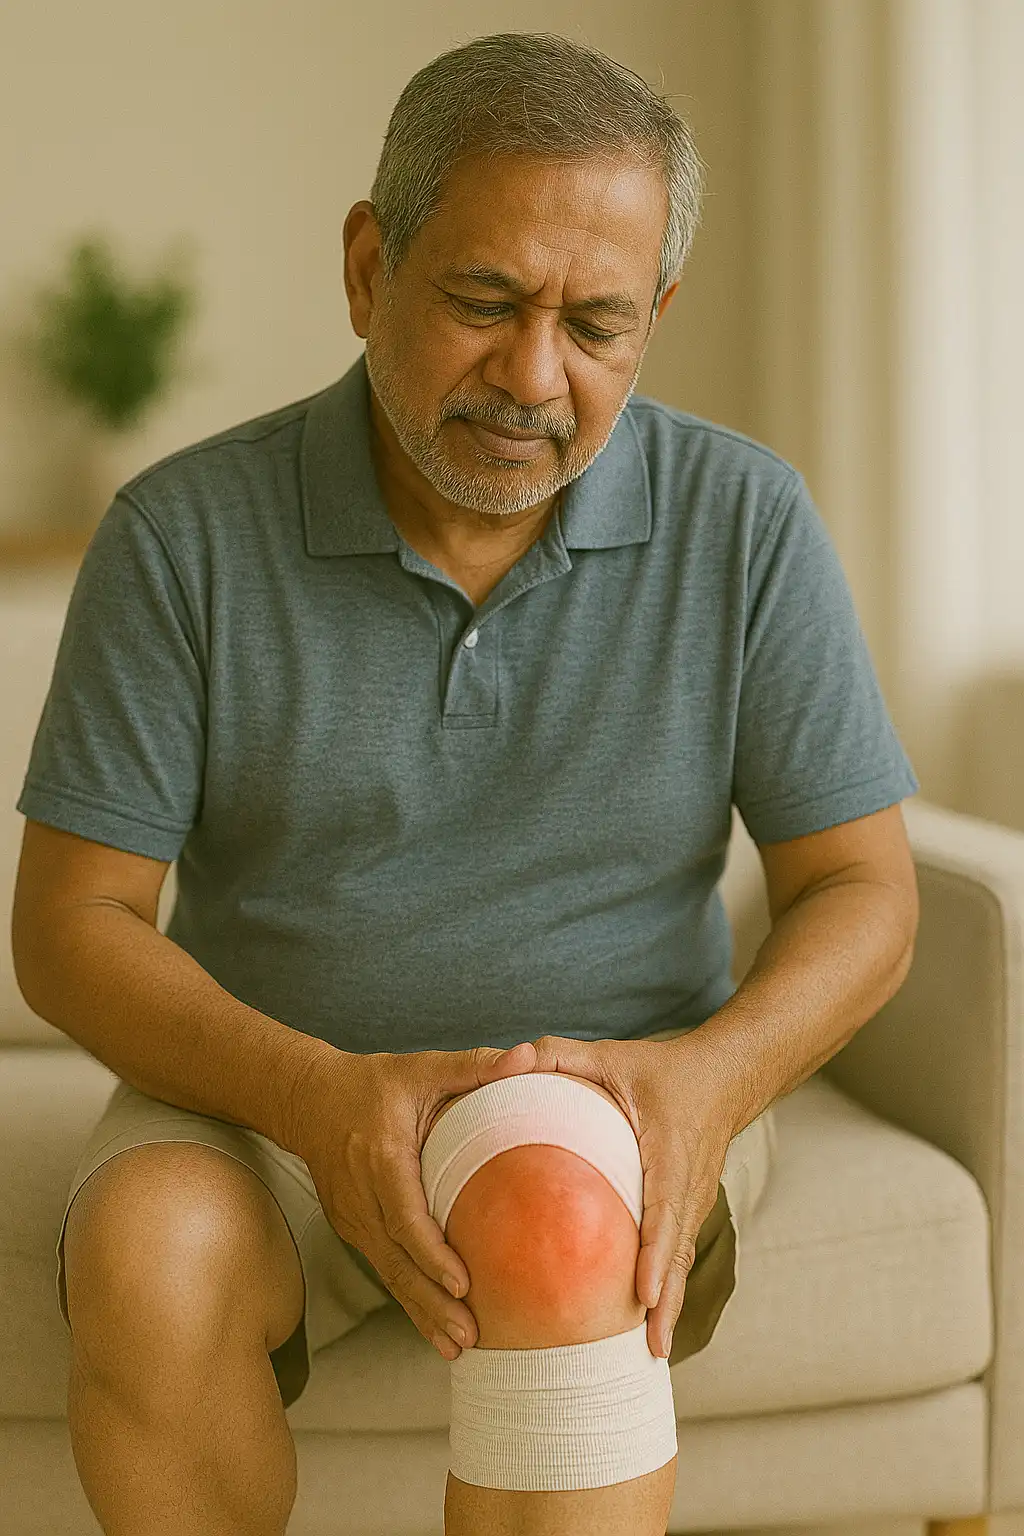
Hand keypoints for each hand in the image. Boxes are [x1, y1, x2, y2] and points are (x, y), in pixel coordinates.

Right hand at [291, 1039, 537, 1361]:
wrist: (308, 1100)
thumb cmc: (373, 1083)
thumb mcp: (422, 1067)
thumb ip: (475, 1066)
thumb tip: (528, 1055)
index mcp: (380, 1157)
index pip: (404, 1215)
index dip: (431, 1253)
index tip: (462, 1283)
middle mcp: (361, 1196)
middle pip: (396, 1260)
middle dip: (431, 1301)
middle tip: (469, 1335)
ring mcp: (353, 1218)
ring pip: (388, 1274)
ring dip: (420, 1312)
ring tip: (457, 1346)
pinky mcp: (353, 1229)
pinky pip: (385, 1269)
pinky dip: (409, 1300)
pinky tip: (435, 1329)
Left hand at [528, 1033, 732, 1359]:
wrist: (724, 1076)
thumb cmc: (661, 1068)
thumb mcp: (611, 1055)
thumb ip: (559, 1054)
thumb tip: (510, 1059)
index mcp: (669, 1152)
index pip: (664, 1210)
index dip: (654, 1255)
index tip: (644, 1294)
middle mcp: (689, 1184)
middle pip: (678, 1251)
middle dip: (666, 1302)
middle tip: (648, 1349)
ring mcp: (695, 1199)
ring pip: (681, 1260)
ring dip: (669, 1306)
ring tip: (650, 1353)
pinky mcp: (692, 1207)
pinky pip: (678, 1252)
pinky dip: (668, 1289)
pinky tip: (650, 1324)